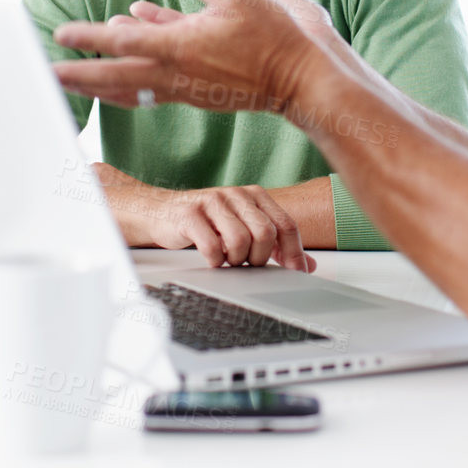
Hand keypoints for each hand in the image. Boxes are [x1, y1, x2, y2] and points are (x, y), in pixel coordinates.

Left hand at [54, 0, 327, 114]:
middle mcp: (178, 75)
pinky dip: (137, 75)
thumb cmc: (277, 36)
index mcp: (181, 48)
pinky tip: (133, 54)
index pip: (123, 42)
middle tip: (47, 76)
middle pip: (116, 77)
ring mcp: (188, 89)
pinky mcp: (200, 94)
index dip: (89, 37)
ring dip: (102, 83)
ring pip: (134, 88)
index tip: (62, 34)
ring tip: (78, 76)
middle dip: (81, 76)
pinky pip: (158, 86)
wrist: (306, 81)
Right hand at [92, 162, 316, 270]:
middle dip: (260, 258)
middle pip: (266, 233)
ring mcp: (212, 202)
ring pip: (241, 241)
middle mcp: (236, 194)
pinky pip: (213, 246)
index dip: (293, 252)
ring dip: (236, 260)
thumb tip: (307, 265)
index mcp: (254, 196)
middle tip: (247, 264)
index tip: (295, 273)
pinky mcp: (190, 215)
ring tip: (227, 259)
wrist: (161, 212)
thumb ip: (275, 244)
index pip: (285, 224)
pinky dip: (215, 260)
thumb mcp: (244, 227)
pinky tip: (211, 258)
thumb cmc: (206, 223)